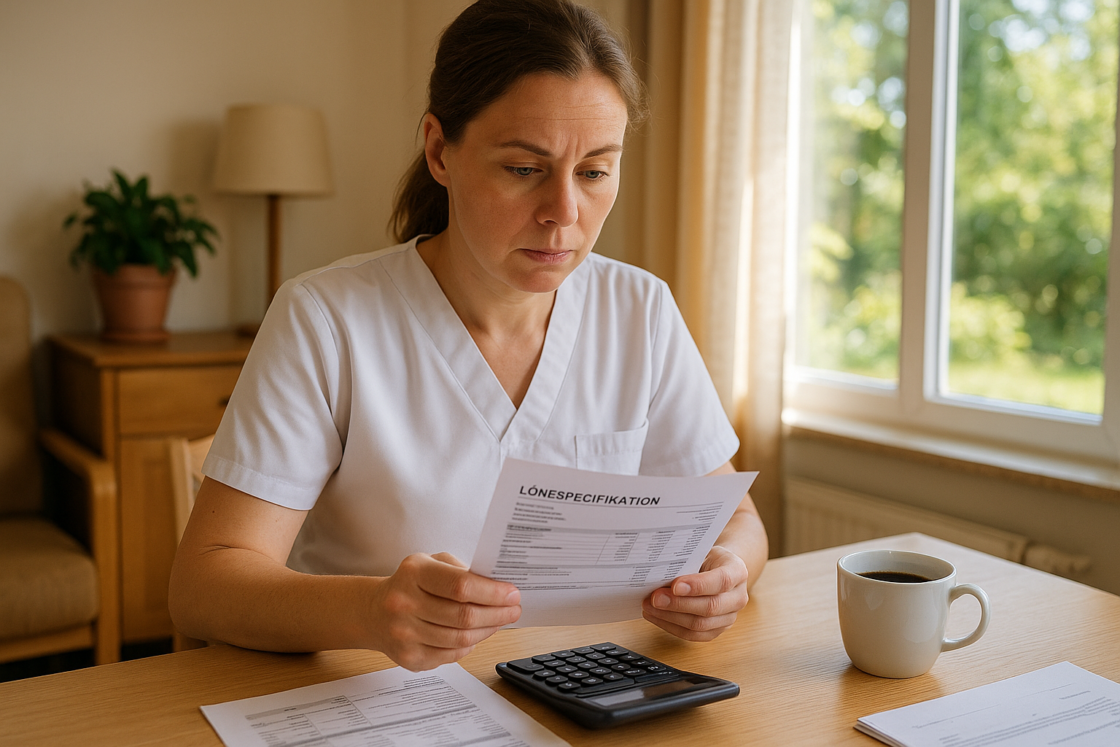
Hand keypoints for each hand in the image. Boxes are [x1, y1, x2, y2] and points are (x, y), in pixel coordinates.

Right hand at [370, 552, 520, 670]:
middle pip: (464, 616)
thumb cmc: (411, 584)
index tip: (512, 593)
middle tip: (514, 609)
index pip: (461, 586)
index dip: (492, 592)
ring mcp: (404, 634)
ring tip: (499, 621)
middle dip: (497, 613)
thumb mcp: (432, 564)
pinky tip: (477, 634)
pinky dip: (470, 645)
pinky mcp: (409, 657)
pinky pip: (452, 655)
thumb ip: (462, 571)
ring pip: (461, 639)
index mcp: (413, 573)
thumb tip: (499, 587)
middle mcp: (404, 603)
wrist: (374, 612)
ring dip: (488, 630)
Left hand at [641, 546, 748, 640]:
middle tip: (655, 598)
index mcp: (738, 571)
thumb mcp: (701, 551)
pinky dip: (671, 627)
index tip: (674, 585)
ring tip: (649, 607)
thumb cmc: (707, 558)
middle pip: (710, 607)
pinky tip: (656, 616)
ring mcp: (730, 617)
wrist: (719, 569)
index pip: (721, 581)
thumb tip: (658, 574)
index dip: (698, 585)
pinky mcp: (717, 630)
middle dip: (678, 604)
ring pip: (701, 625)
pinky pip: (694, 635)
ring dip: (671, 617)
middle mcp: (738, 597)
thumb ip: (686, 562)